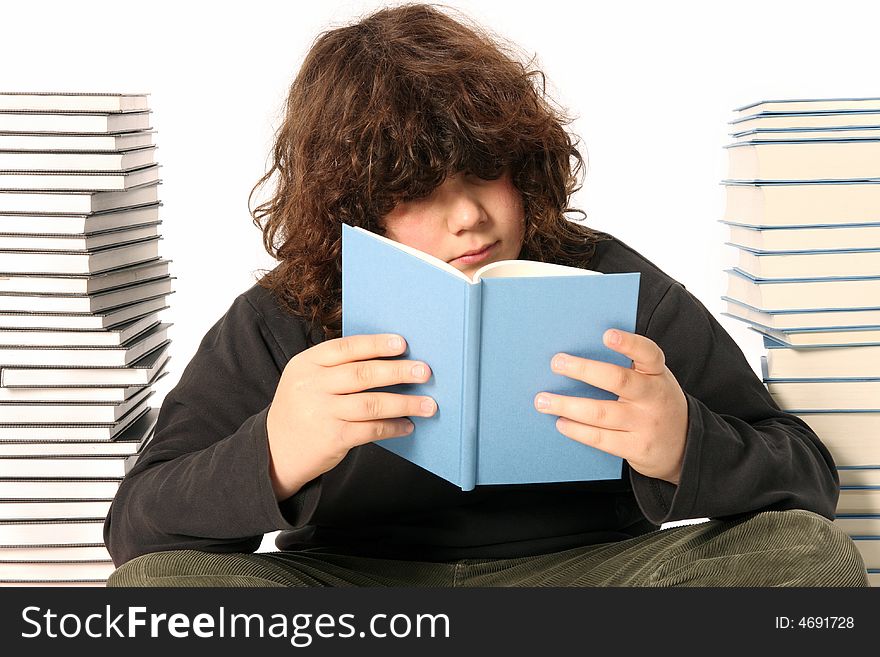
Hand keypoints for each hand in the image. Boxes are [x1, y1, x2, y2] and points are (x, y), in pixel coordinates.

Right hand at [266, 334, 436, 499]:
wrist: (274, 451)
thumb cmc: (302, 409)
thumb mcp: (307, 379)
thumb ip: (336, 368)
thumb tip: (389, 359)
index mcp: (306, 364)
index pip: (346, 348)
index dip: (376, 345)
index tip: (403, 344)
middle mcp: (312, 386)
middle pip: (363, 374)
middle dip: (398, 371)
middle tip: (424, 372)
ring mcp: (321, 413)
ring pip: (371, 403)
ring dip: (404, 403)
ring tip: (428, 404)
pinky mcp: (332, 439)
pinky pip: (370, 429)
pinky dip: (393, 427)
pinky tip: (407, 425)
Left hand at [534, 329, 687, 484]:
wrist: (686, 447)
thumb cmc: (656, 404)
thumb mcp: (653, 381)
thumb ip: (628, 368)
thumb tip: (579, 354)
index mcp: (657, 374)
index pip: (648, 354)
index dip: (629, 343)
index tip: (607, 334)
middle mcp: (654, 397)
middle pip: (618, 380)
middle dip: (583, 370)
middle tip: (556, 362)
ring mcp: (646, 424)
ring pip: (601, 413)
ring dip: (567, 405)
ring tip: (543, 400)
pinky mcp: (637, 448)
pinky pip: (601, 438)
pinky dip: (577, 430)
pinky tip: (561, 422)